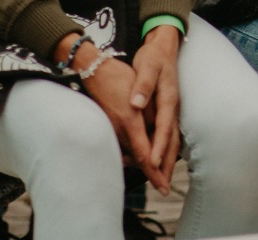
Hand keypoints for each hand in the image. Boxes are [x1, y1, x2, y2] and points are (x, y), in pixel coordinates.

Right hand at [60, 34, 161, 191]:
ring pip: (130, 153)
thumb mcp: (142, 94)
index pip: (146, 153)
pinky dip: (132, 153)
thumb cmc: (122, 77)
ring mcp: (111, 130)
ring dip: (143, 164)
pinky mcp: (107, 127)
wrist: (93, 71)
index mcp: (131, 121)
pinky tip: (139, 155)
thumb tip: (160, 135)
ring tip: (158, 174)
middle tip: (164, 187)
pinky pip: (121, 145)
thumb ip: (151, 115)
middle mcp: (120, 130)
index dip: (155, 171)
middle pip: (139, 158)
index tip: (163, 186)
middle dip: (153, 174)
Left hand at [130, 26, 181, 193]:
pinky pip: (168, 134)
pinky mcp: (168, 109)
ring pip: (172, 140)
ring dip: (167, 161)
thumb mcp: (147, 66)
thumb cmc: (154, 57)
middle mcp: (173, 108)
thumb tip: (136, 104)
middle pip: (172, 141)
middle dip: (167, 164)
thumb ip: (143, 86)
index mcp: (168, 100)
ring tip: (162, 180)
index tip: (154, 167)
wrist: (164, 45)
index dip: (159, 149)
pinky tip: (161, 159)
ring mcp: (172, 109)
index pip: (164, 130)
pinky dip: (166, 149)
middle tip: (163, 186)